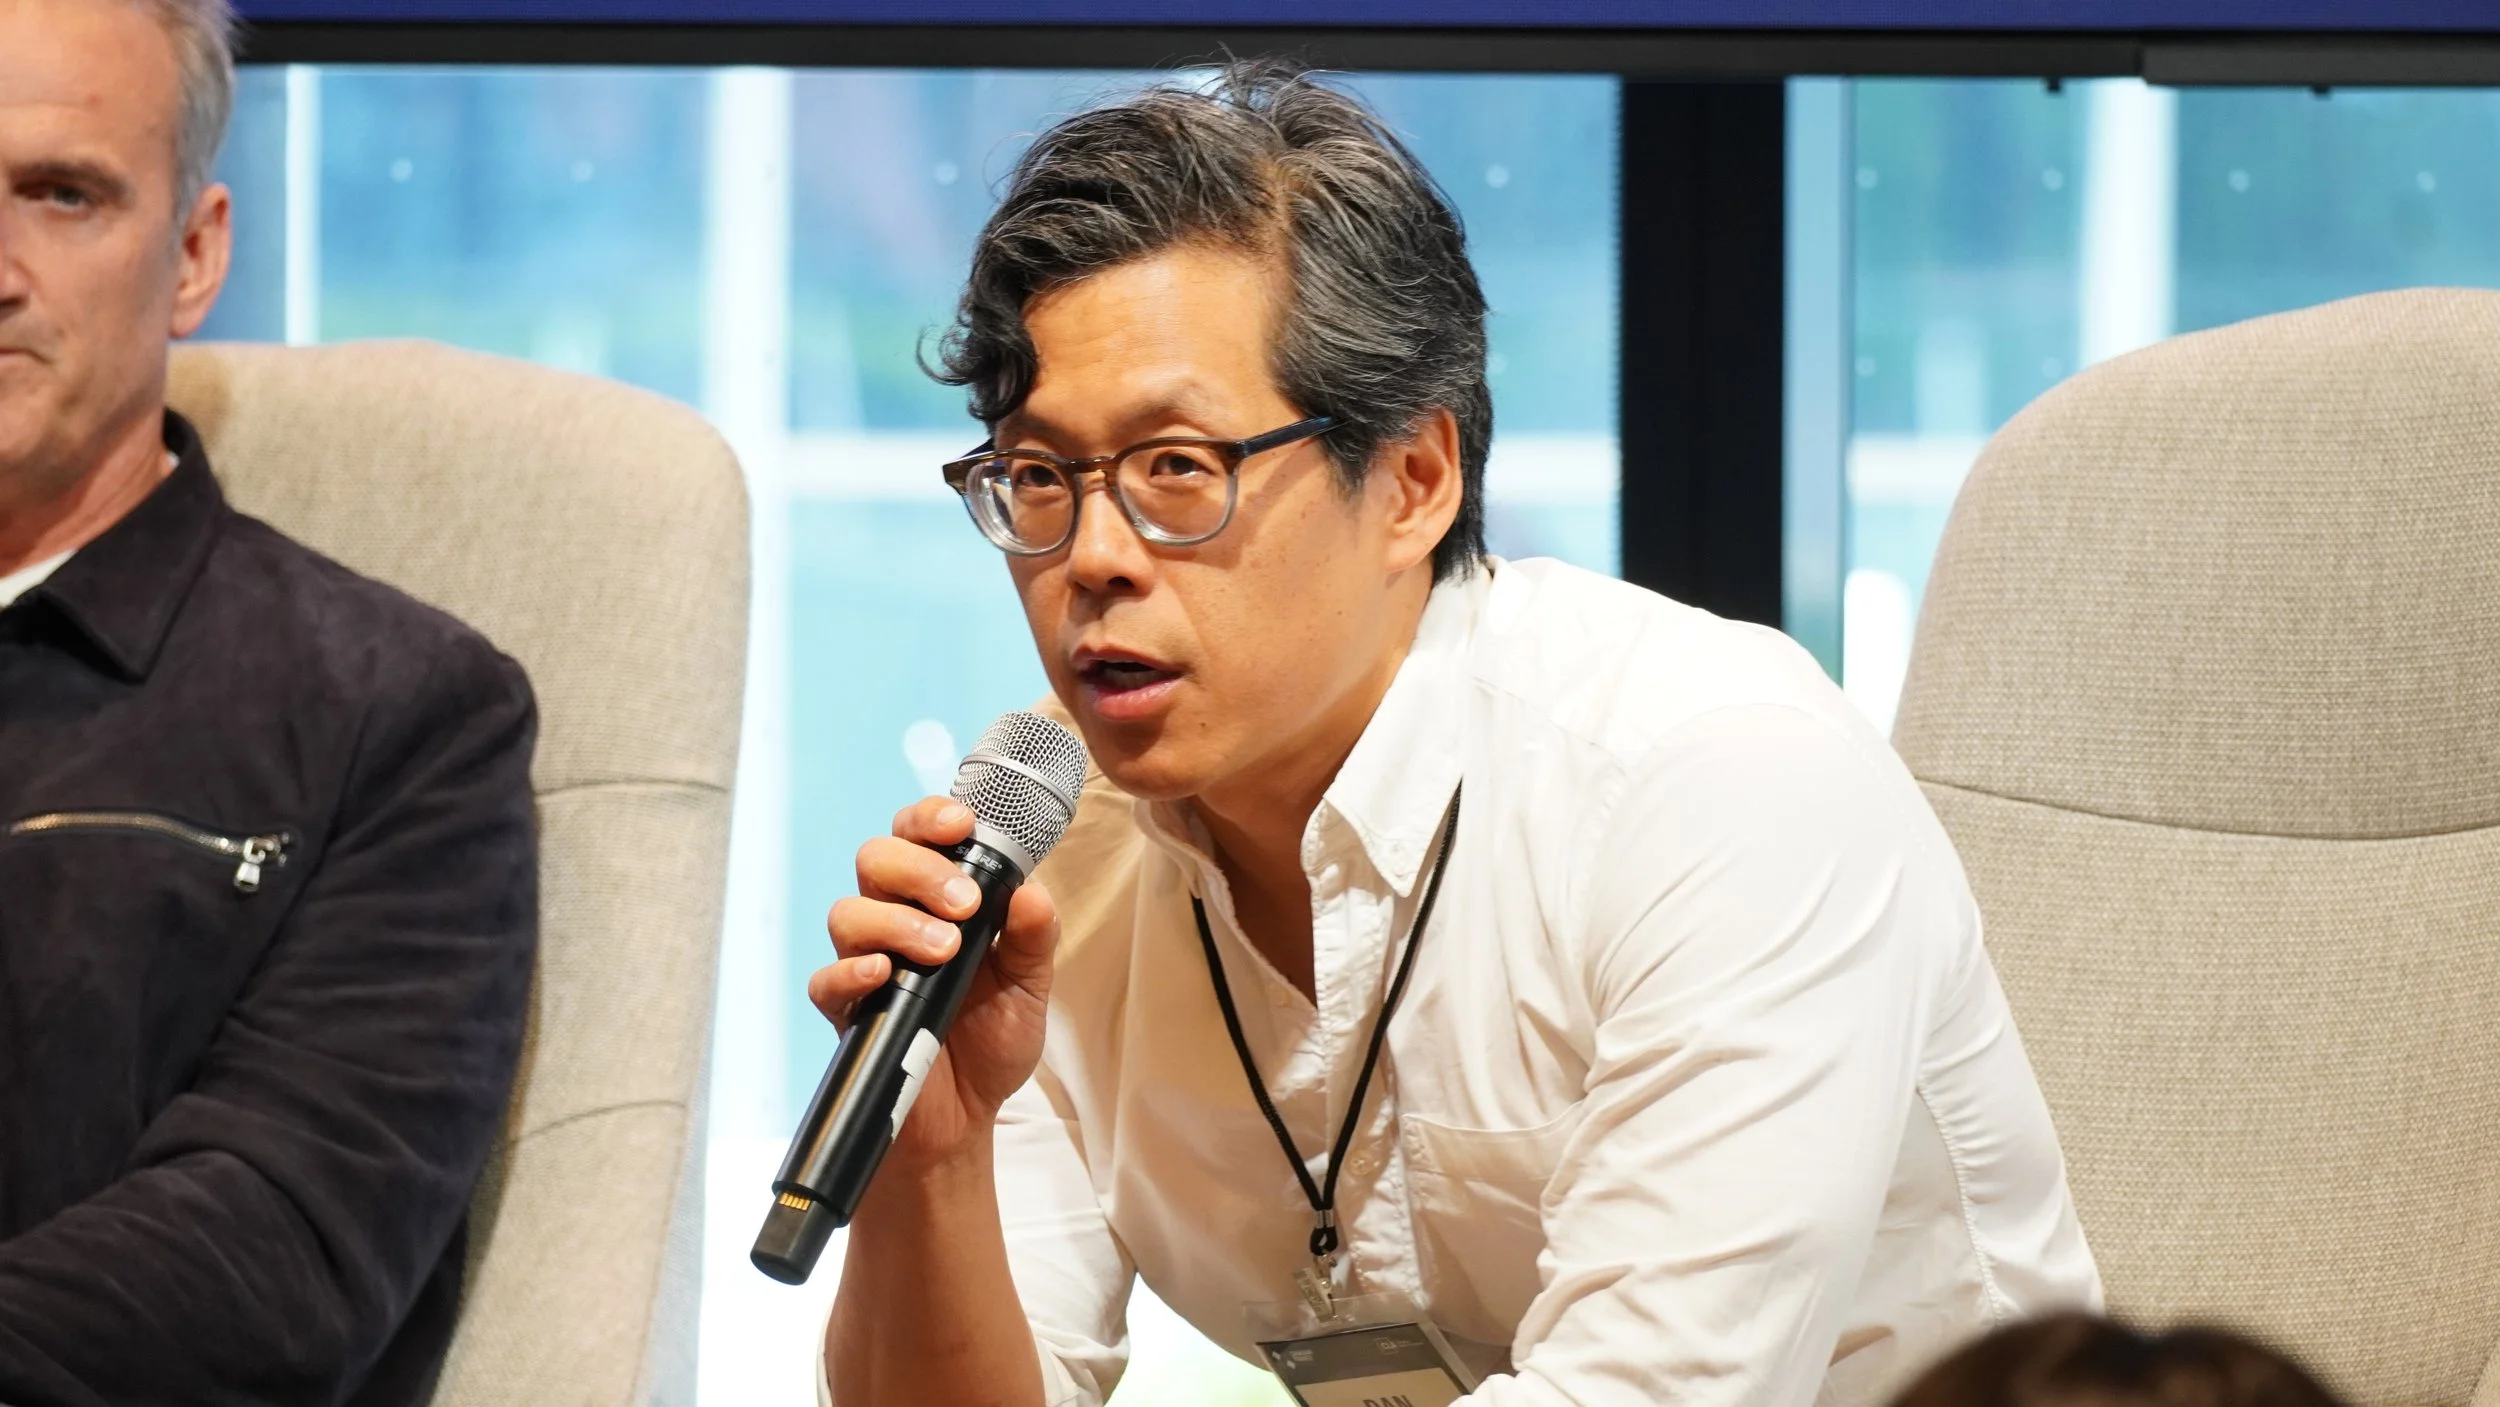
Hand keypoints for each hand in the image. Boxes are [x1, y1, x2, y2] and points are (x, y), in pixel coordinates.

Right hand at [809, 797, 1059, 1169]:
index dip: (931, 817)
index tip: (962, 824)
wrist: (967, 1115)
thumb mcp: (1030, 985)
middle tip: (964, 904)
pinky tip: (885, 976)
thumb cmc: (993, 1037)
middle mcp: (894, 919)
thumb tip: (1033, 891)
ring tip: (942, 950)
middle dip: (919, 868)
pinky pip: (827, 979)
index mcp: (938, 898)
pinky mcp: (846, 1011)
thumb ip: (1034, 937)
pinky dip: (853, 971)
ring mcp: (866, 963)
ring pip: (849, 912)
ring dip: (896, 921)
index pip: (918, 834)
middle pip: (876, 858)